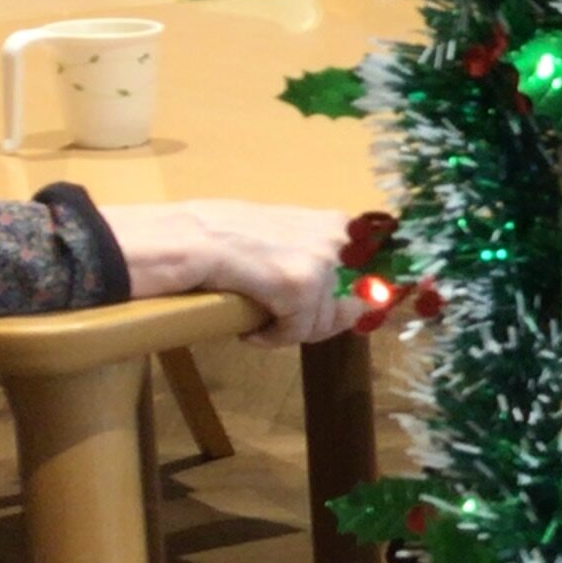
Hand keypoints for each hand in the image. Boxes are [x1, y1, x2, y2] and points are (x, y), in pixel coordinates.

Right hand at [104, 200, 363, 347]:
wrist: (179, 238)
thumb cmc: (220, 238)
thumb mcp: (283, 238)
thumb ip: (318, 258)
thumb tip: (361, 300)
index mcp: (339, 225)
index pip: (382, 275)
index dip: (368, 303)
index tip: (352, 317)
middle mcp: (339, 238)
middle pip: (357, 307)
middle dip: (321, 323)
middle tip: (283, 324)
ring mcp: (322, 260)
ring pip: (325, 323)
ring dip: (291, 331)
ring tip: (258, 321)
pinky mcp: (300, 284)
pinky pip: (298, 332)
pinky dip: (270, 337)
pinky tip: (248, 328)